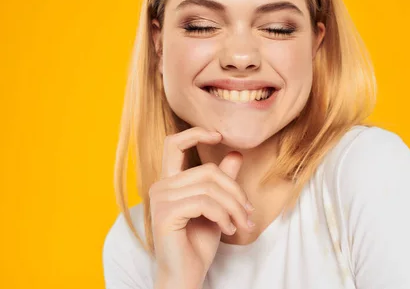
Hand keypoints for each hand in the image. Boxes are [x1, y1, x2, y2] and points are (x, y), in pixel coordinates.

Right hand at [150, 127, 254, 288]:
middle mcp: (161, 186)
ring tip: (242, 224)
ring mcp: (160, 199)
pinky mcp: (165, 213)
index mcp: (170, 181)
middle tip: (248, 213)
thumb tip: (235, 153)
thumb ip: (222, 180)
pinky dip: (223, 216)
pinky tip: (228, 229)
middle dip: (235, 191)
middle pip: (208, 171)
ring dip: (234, 207)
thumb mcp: (217, 207)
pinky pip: (205, 203)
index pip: (174, 144)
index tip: (219, 135)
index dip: (195, 134)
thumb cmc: (198, 243)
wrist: (186, 275)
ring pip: (210, 187)